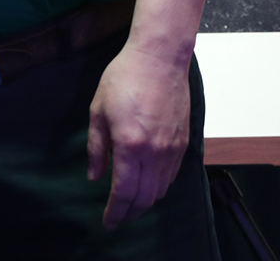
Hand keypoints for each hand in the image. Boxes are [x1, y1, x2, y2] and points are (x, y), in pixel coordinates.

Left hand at [86, 42, 191, 228]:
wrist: (159, 58)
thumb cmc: (124, 78)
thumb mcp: (98, 110)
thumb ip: (97, 147)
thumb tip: (95, 176)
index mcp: (130, 144)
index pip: (124, 192)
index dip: (115, 212)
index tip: (107, 222)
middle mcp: (155, 152)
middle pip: (145, 198)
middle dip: (130, 213)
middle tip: (117, 217)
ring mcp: (172, 149)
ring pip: (161, 190)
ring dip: (145, 202)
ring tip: (130, 203)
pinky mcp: (183, 143)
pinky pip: (172, 176)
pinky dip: (159, 186)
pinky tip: (148, 183)